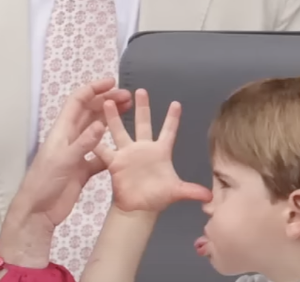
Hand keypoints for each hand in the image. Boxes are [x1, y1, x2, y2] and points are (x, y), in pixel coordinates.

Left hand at [0, 78, 131, 266]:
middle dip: (107, 101)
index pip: (78, 101)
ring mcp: (77, 153)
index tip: (113, 82)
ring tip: (129, 112)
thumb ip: (83, 143)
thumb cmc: (45, 182)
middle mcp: (70, 137)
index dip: (94, 89)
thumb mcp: (64, 160)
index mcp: (62, 130)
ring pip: (95, 130)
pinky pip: (99, 154)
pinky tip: (124, 148)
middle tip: (129, 97)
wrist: (38, 211)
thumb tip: (101, 124)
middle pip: (89, 112)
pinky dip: (110, 149)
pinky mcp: (82, 169)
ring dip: (110, 120)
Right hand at [95, 89, 210, 212]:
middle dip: (142, 107)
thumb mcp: (175, 192)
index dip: (172, 118)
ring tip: (108, 101)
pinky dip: (96, 142)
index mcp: (160, 152)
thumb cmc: (157, 197)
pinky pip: (103, 150)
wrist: (137, 208)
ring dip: (114, 117)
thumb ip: (190, 191)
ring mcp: (127, 154)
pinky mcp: (114, 162)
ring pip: (120, 131)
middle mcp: (143, 148)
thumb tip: (210, 197)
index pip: (168, 131)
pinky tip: (89, 129)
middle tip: (140, 90)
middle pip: (143, 123)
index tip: (176, 103)